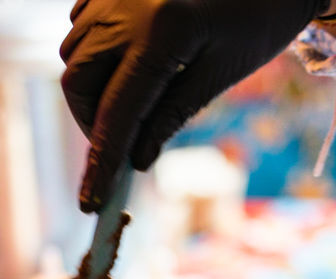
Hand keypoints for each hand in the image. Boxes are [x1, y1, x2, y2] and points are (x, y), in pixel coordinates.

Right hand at [61, 0, 327, 210]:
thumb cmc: (261, 17)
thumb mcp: (222, 72)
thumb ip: (173, 114)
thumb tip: (136, 161)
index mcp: (162, 32)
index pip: (118, 112)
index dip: (102, 161)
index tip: (91, 201)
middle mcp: (127, 7)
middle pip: (78, 80)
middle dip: (90, 121)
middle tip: (118, 146)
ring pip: (74, 52)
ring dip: (91, 88)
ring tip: (128, 106)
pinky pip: (83, 24)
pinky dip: (94, 52)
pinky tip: (125, 64)